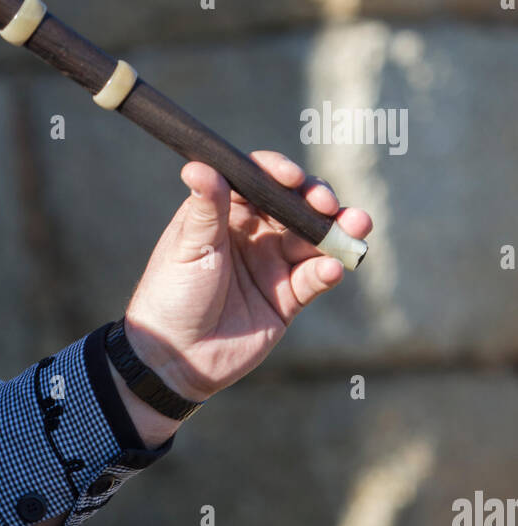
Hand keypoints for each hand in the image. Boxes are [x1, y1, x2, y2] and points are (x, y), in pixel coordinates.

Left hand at [122, 153, 373, 401]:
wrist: (175, 358)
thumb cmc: (172, 297)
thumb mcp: (188, 248)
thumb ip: (205, 208)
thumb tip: (198, 164)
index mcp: (227, 214)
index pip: (260, 181)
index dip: (279, 173)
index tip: (291, 178)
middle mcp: (254, 235)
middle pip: (295, 206)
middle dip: (317, 200)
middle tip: (327, 203)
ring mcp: (273, 266)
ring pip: (313, 240)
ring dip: (337, 230)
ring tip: (356, 225)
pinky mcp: (287, 300)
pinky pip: (314, 278)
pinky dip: (327, 270)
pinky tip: (332, 268)